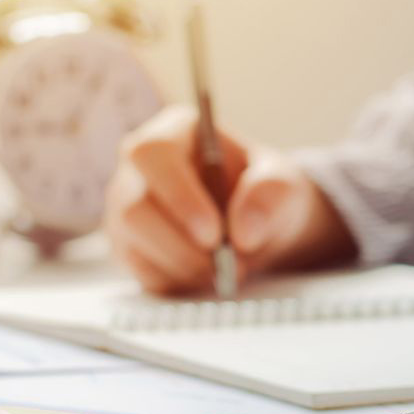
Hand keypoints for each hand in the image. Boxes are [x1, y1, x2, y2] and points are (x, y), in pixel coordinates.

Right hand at [104, 105, 356, 294]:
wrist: (264, 225)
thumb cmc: (267, 192)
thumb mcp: (284, 185)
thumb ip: (271, 195)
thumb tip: (244, 232)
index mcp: (176, 132)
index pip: (153, 153)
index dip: (178, 195)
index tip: (214, 234)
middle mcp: (141, 169)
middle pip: (134, 207)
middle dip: (182, 245)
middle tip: (227, 265)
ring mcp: (129, 209)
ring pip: (133, 243)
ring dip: (185, 266)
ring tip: (228, 272)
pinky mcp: (131, 248)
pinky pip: (142, 272)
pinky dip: (181, 281)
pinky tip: (210, 275)